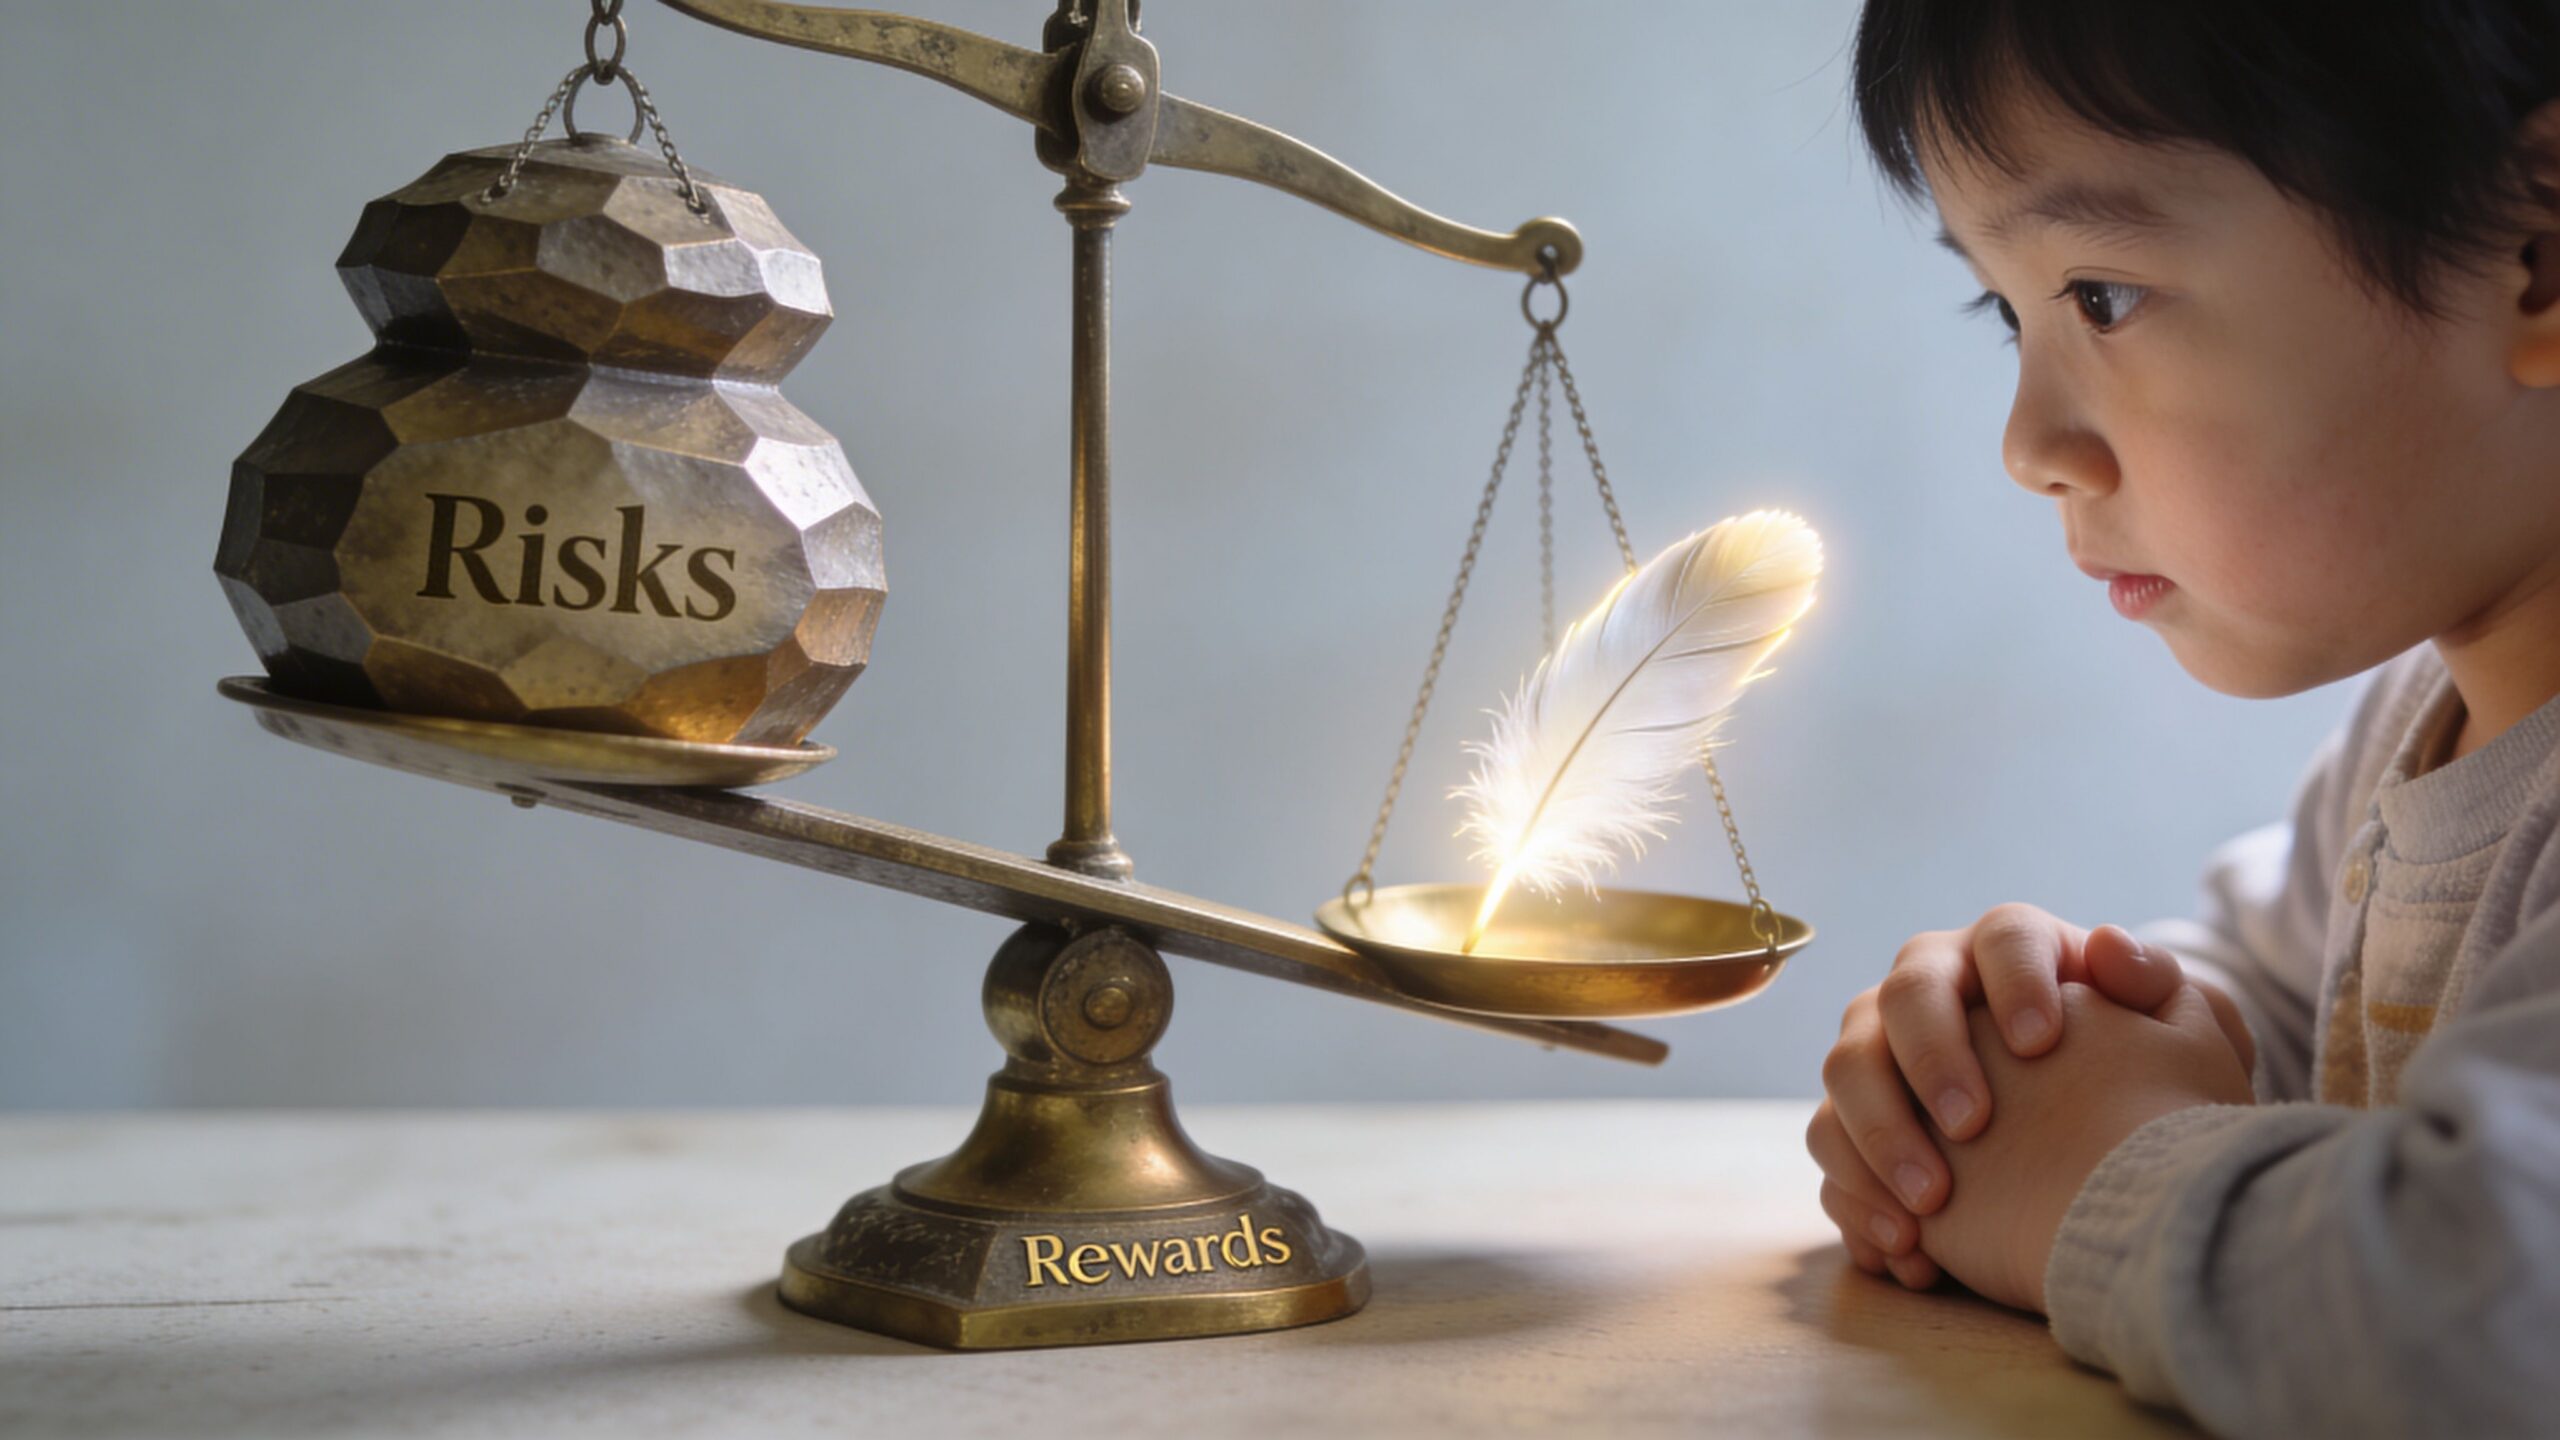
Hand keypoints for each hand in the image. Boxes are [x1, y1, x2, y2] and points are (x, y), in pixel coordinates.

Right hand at [1805, 906, 2254, 1288]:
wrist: (2098, 1171)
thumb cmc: (2137, 1091)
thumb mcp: (2178, 1040)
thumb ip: (2161, 989)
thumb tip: (2109, 947)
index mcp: (2012, 955)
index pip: (2005, 938)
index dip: (2016, 982)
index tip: (2042, 1045)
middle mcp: (1933, 990)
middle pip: (1904, 996)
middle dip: (1932, 1059)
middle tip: (1973, 1127)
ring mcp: (1882, 1054)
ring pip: (1846, 1070)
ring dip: (1879, 1136)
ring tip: (1932, 1205)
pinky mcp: (1854, 1125)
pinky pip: (1830, 1150)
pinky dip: (1859, 1199)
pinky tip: (1909, 1249)